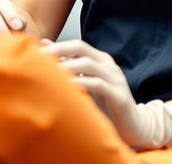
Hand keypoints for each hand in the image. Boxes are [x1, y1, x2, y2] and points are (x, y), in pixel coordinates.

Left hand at [41, 39, 171, 149]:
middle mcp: (108, 65)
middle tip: (41, 57)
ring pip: (89, 65)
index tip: (37, 53)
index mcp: (100, 60)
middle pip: (83, 49)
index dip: (58, 46)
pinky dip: (83, 83)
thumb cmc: (107, 105)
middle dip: (61, 50)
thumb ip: (70, 67)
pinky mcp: (119, 95)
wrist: (134, 126)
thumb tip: (46, 48)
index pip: (78, 45)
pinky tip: (70, 88)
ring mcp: (115, 78)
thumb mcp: (87, 84)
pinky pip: (99, 85)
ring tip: (50, 72)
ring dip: (68, 66)